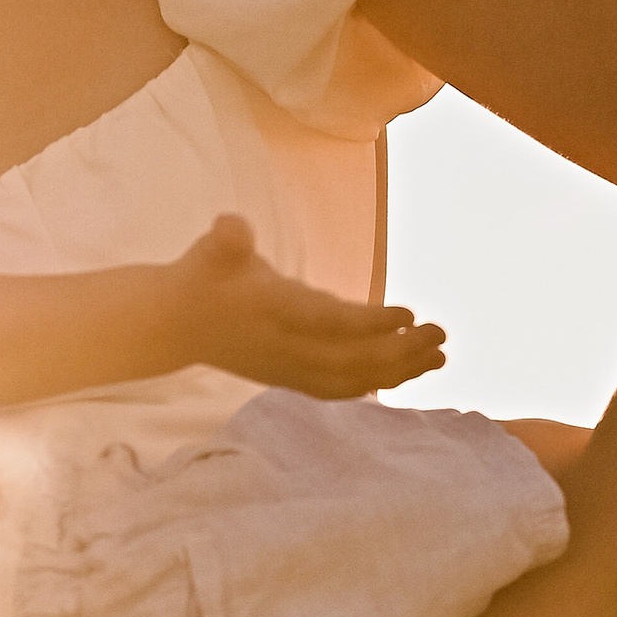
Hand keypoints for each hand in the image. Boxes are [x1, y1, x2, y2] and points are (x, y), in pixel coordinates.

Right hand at [168, 214, 444, 400]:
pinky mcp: (293, 378)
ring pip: (352, 379)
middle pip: (352, 359)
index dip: (370, 323)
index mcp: (275, 313)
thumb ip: (225, 241)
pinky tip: (407, 373)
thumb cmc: (202, 278)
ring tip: (440, 357)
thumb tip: (228, 228)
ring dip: (399, 370)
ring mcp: (291, 370)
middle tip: (442, 335)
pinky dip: (377, 383)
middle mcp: (287, 349)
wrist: (174, 325)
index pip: (328, 323)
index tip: (410, 314)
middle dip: (400, 351)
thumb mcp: (211, 251)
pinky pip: (342, 388)